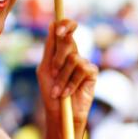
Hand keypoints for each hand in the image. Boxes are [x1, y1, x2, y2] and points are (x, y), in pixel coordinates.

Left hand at [36, 20, 97, 138]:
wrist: (59, 114)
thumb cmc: (50, 92)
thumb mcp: (45, 69)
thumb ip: (50, 47)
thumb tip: (52, 24)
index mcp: (60, 51)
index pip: (66, 30)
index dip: (65, 25)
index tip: (58, 29)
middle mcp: (73, 54)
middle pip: (69, 42)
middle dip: (58, 58)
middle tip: (53, 71)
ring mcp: (84, 63)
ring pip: (74, 59)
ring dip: (62, 77)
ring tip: (58, 91)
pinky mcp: (92, 74)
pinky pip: (82, 70)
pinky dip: (71, 83)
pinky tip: (67, 94)